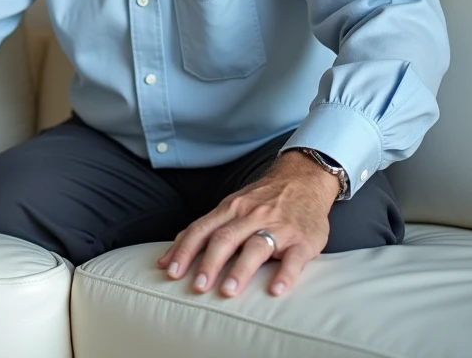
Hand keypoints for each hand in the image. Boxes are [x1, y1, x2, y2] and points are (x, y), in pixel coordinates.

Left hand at [156, 151, 338, 297]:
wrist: (304, 179)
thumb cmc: (261, 200)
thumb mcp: (231, 207)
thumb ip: (203, 231)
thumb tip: (166, 259)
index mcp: (230, 209)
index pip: (201, 230)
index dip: (184, 250)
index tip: (170, 271)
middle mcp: (251, 216)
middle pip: (225, 238)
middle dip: (209, 263)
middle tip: (197, 287)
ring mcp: (278, 227)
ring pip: (256, 247)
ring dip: (240, 270)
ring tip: (227, 291)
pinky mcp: (303, 240)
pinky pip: (294, 258)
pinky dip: (285, 274)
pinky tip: (276, 290)